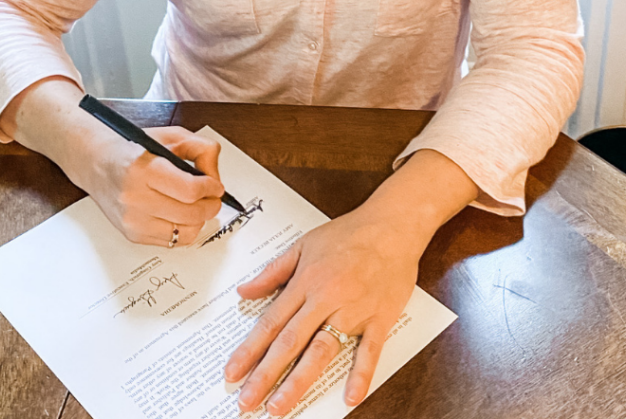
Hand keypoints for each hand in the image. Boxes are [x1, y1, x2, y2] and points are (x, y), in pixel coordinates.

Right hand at [82, 125, 226, 246]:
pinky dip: (185, 229)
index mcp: (143, 169)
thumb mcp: (170, 136)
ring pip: (184, 232)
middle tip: (214, 197)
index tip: (216, 185)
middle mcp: (135, 198)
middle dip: (211, 205)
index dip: (210, 188)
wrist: (99, 164)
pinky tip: (184, 214)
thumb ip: (200, 148)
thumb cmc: (134, 150)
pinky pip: (172, 241)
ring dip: (200, 220)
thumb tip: (215, 175)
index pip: (189, 190)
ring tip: (199, 206)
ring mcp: (133, 220)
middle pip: (190, 214)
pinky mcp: (133, 235)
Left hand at [225, 205, 422, 414]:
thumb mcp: (304, 244)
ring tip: (279, 406)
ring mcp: (354, 310)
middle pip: (291, 342)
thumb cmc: (349, 234)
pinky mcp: (380, 318)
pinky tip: (349, 396)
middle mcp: (327, 298)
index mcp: (306, 281)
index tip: (232, 373)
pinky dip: (361, 374)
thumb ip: (273, 271)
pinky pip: (370, 350)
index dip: (250, 350)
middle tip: (247, 402)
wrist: (392, 226)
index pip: (272, 322)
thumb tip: (244, 291)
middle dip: (266, 374)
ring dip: (299, 381)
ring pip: (322, 350)